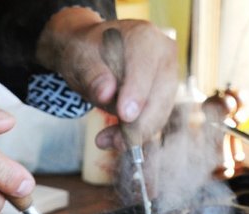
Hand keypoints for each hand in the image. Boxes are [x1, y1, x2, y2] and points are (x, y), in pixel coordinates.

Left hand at [37, 10, 177, 149]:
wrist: (92, 55)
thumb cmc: (87, 54)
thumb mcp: (80, 61)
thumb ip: (92, 76)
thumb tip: (106, 94)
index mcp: (144, 38)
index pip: (144, 68)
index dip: (137, 93)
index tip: (125, 116)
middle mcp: (163, 55)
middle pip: (159, 96)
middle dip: (135, 124)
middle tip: (108, 141)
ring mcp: (168, 76)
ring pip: (159, 113)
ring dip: (134, 133)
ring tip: (105, 141)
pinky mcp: (164, 97)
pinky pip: (155, 120)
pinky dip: (136, 134)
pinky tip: (115, 139)